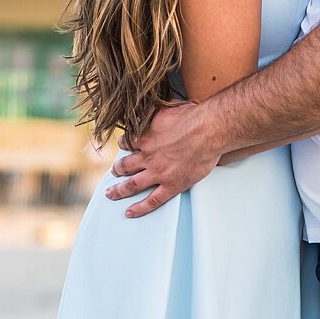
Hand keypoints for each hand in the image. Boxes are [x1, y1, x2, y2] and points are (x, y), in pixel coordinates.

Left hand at [103, 103, 219, 217]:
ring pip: (132, 185)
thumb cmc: (193, 118)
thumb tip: (155, 107)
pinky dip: (140, 208)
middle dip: (118, 169)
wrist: (208, 130)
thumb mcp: (168, 108)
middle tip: (114, 172)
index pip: (128, 142)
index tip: (122, 145)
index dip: (123, 144)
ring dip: (119, 190)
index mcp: (147, 137)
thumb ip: (158, 111)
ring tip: (111, 194)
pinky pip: (152, 201)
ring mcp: (158, 173)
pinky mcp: (171, 185)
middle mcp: (148, 156)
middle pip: (125, 166)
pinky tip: (131, 212)